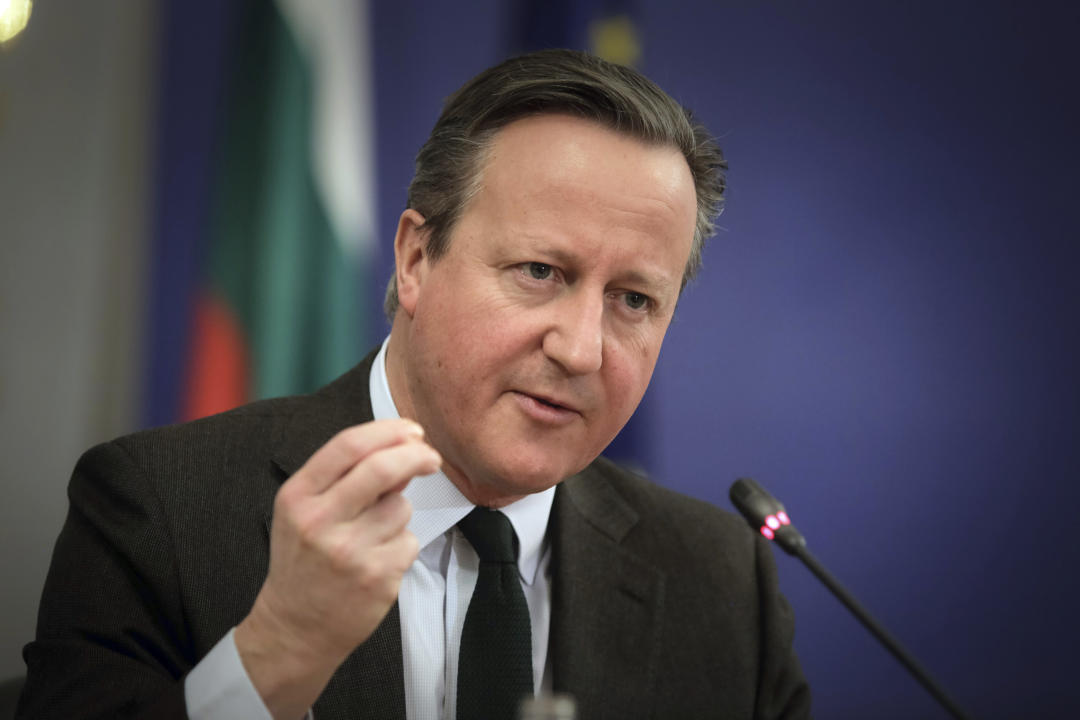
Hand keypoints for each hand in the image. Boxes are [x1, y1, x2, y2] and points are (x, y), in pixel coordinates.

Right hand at [235, 419, 439, 718]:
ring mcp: (349, 552)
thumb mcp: (304, 510)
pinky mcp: (377, 577)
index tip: (413, 431)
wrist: (295, 628)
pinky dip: (401, 546)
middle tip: (431, 458)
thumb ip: (345, 477)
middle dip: (417, 455)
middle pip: (383, 468)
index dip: (388, 430)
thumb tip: (402, 449)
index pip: (348, 445)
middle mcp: (320, 522)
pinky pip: (409, 541)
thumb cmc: (304, 560)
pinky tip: (376, 562)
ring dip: (398, 514)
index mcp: (298, 496)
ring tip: (371, 536)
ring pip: (401, 507)